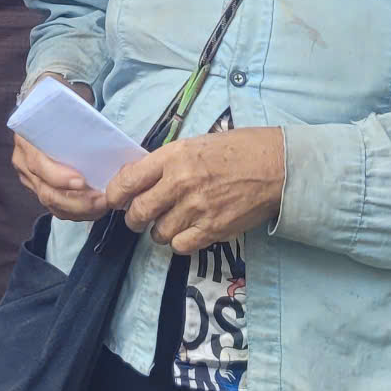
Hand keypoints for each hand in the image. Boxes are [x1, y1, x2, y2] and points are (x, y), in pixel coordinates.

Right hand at [13, 75, 110, 220]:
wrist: (46, 105)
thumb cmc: (59, 103)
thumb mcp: (65, 103)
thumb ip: (77, 119)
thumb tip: (106, 138)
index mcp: (26, 138)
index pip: (38, 164)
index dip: (59, 177)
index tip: (82, 181)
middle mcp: (23, 161)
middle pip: (46, 191)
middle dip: (76, 201)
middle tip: (102, 199)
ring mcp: (29, 177)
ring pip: (51, 203)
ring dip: (80, 210)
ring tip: (103, 206)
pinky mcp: (39, 187)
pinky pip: (56, 207)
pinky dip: (76, 211)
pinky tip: (94, 209)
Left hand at [108, 128, 290, 256]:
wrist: (275, 166)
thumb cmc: (237, 149)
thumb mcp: (195, 144)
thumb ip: (166, 162)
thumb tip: (138, 179)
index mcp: (173, 157)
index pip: (127, 181)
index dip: (114, 195)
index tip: (115, 200)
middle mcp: (180, 183)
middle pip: (138, 213)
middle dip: (134, 218)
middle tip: (141, 217)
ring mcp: (197, 209)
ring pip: (158, 233)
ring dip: (160, 230)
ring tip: (173, 221)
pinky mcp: (213, 229)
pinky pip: (181, 246)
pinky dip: (181, 242)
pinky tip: (189, 230)